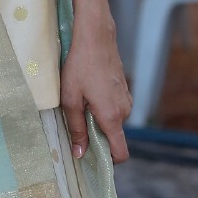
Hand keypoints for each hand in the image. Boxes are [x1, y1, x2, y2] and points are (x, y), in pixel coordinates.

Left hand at [60, 15, 131, 164]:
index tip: (91, 157)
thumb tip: (79, 154)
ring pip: (112, 121)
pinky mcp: (124, 89)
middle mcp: (124, 111)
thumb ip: (77, 129)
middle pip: (113, 136)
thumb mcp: (70, 100)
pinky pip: (114, 108)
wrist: (95, 36)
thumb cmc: (79, 66)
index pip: (121, 153)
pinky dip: (102, 107)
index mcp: (112, 117)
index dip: (108, 160)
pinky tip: (89, 91)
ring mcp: (127, 99)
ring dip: (98, 119)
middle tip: (76, 120)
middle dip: (96, 134)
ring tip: (81, 101)